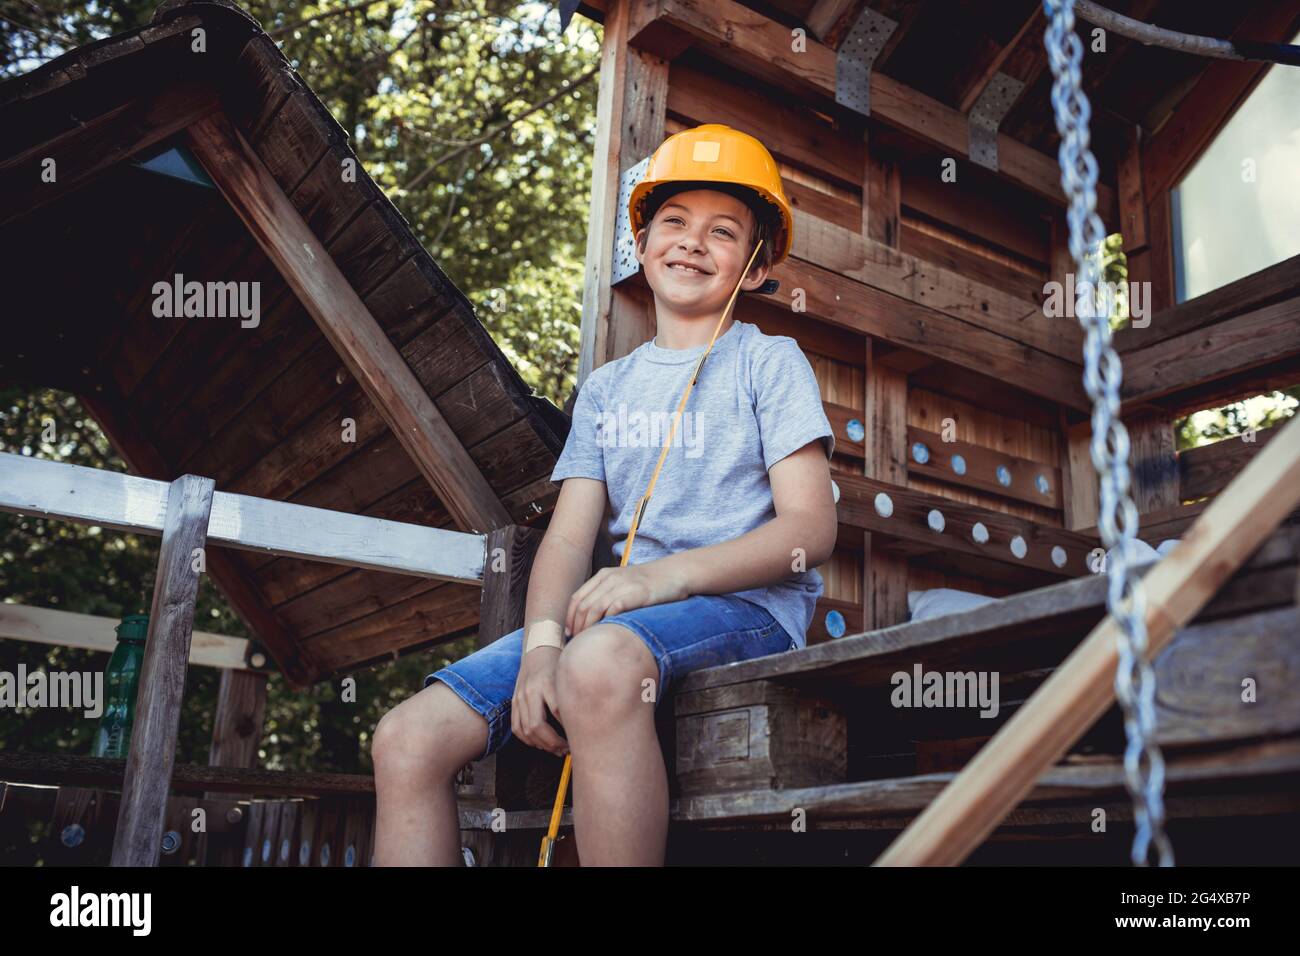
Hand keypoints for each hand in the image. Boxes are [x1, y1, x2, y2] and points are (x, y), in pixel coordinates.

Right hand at [512, 646, 568, 756]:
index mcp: (547, 682)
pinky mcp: (514, 701)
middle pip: (537, 725)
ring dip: (541, 745)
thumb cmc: (559, 664)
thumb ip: (575, 695)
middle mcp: (531, 691)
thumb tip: (590, 719)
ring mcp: (520, 697)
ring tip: (556, 749)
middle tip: (567, 749)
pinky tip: (540, 744)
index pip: (557, 711)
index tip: (579, 738)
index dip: (568, 728)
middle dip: (553, 743)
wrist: (538, 650)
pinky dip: (527, 740)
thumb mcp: (569, 676)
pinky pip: (516, 727)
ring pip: (526, 730)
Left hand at [565, 561, 689, 635]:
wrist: (675, 573)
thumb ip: (608, 594)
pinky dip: (605, 623)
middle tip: (577, 643)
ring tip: (587, 643)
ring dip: (587, 628)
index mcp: (604, 575)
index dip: (569, 618)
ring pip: (594, 609)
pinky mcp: (635, 593)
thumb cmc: (650, 584)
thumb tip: (592, 620)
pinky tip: (605, 635)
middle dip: (577, 627)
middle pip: (583, 606)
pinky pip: (613, 609)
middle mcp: (610, 578)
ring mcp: (622, 585)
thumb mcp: (624, 583)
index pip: (577, 598)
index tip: (569, 634)